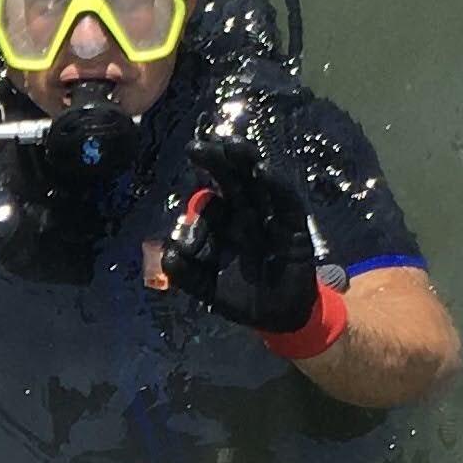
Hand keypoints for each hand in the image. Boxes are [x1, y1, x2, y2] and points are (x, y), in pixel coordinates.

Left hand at [144, 120, 339, 353]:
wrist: (279, 317)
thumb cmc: (243, 298)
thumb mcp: (208, 288)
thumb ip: (187, 274)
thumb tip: (168, 254)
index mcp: (226, 225)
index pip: (211, 199)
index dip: (199, 191)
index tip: (186, 180)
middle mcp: (247, 215)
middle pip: (233, 181)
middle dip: (218, 162)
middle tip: (198, 146)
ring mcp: (271, 218)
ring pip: (258, 184)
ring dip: (246, 163)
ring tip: (232, 145)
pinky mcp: (294, 226)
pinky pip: (285, 202)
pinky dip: (276, 186)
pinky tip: (262, 171)